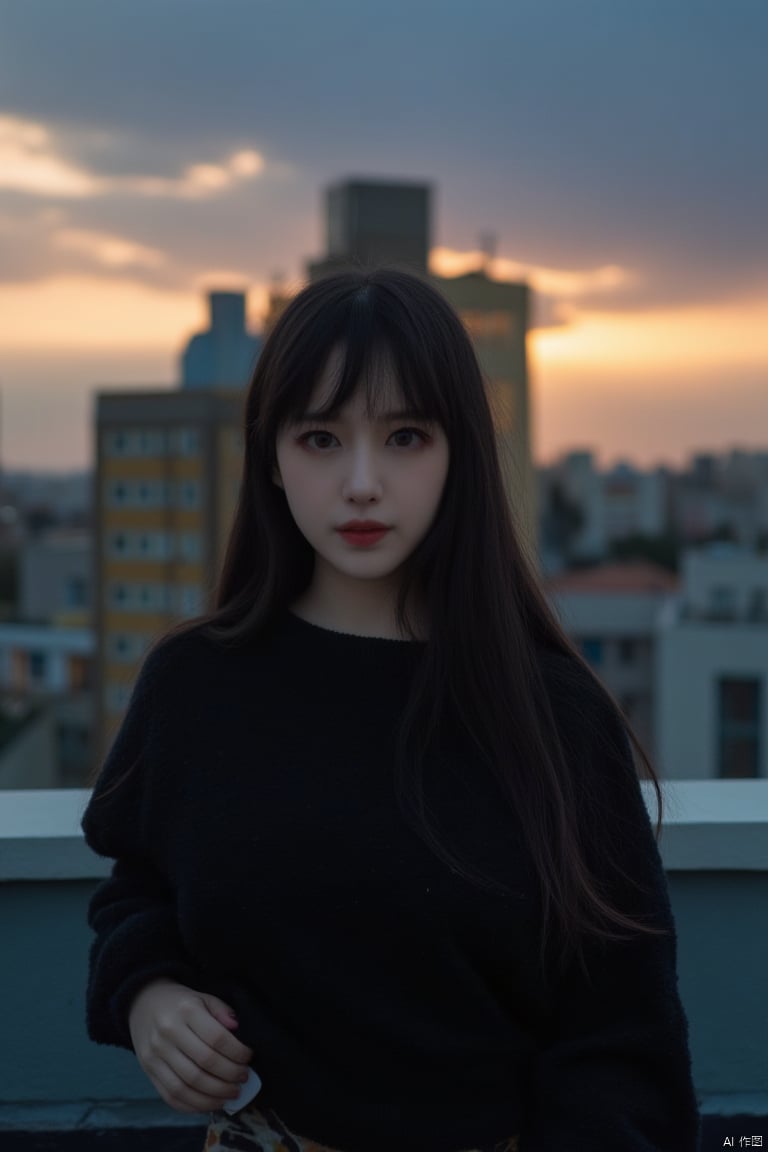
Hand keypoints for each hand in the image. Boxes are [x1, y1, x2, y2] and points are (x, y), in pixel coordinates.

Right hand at [128, 978, 254, 1112]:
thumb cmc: (180, 1003)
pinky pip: (171, 1096)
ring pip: (188, 1085)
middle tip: (243, 1079)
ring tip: (231, 1095)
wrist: (143, 1003)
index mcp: (186, 1011)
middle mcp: (168, 1033)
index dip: (237, 1052)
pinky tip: (210, 1103)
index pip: (217, 1038)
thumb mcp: (203, 997)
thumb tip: (238, 1029)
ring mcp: (155, 1054)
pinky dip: (193, 1105)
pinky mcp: (148, 1070)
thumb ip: (222, 1011)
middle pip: (204, 1064)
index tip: (248, 1058)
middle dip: (229, 1076)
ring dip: (214, 1096)